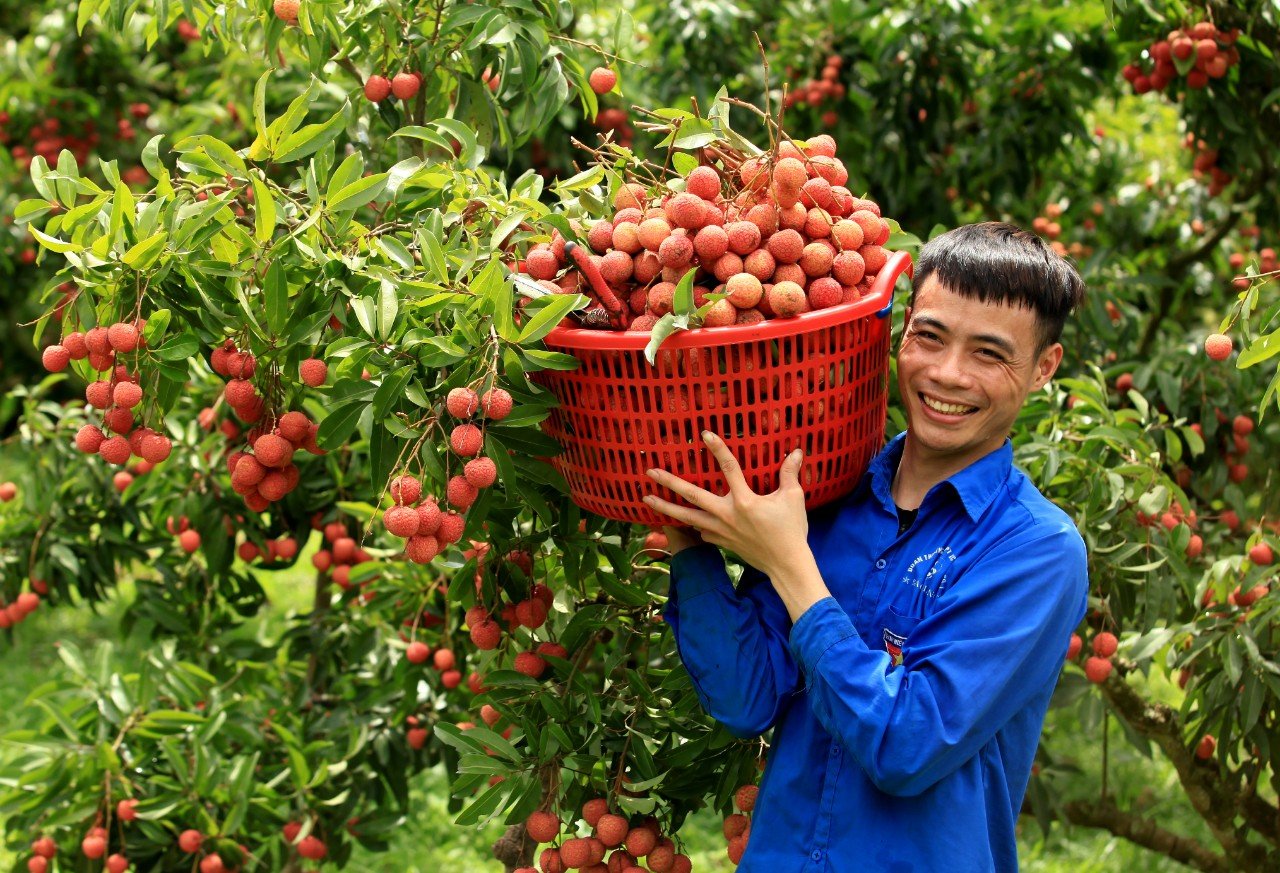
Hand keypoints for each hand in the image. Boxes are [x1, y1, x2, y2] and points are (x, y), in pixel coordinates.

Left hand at [642, 431, 809, 578]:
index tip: (705, 435)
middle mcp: (727, 515)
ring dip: (665, 507)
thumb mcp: (793, 498)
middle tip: (650, 471)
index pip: (729, 468)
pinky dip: (691, 524)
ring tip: (646, 499)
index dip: (718, 449)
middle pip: (692, 495)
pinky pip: (700, 531)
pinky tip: (685, 521)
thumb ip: (789, 473)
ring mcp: (721, 530)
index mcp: (745, 501)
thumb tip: (795, 452)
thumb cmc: (791, 530)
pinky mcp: (720, 542)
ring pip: (687, 516)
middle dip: (669, 482)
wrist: (785, 564)